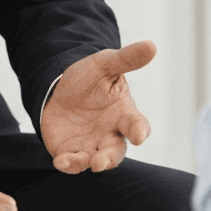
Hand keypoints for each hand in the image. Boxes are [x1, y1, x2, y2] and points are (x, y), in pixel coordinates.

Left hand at [40, 41, 154, 173]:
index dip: (139, 131)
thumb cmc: (88, 78)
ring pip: (95, 160)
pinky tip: (61, 162)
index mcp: (123, 114)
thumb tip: (152, 45)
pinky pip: (72, 163)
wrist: (59, 88)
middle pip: (115, 152)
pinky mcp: (71, 151)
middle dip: (110, 158)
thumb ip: (126, 59)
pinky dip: (69, 165)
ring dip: (91, 163)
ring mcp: (90, 145)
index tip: (139, 135)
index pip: (136, 125)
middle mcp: (109, 134)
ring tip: (89, 163)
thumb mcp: (105, 64)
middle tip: (103, 161)